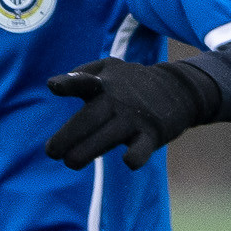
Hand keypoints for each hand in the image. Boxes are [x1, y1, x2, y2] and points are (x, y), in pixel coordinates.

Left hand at [44, 58, 207, 169]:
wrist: (179, 89)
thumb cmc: (131, 82)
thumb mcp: (109, 68)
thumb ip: (81, 74)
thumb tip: (53, 84)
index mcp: (103, 84)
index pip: (83, 82)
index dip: (69, 84)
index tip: (54, 86)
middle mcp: (118, 101)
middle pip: (89, 119)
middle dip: (68, 136)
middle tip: (51, 152)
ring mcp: (135, 118)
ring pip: (108, 136)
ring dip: (87, 151)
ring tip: (70, 162)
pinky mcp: (151, 135)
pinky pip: (143, 147)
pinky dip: (137, 155)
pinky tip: (128, 161)